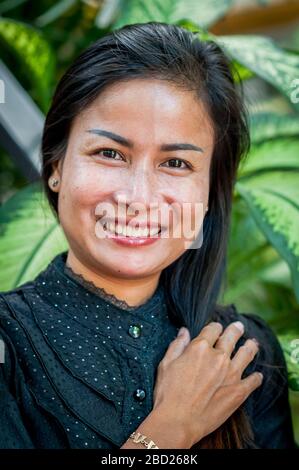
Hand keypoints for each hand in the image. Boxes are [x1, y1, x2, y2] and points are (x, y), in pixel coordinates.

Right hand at [152, 321, 261, 447]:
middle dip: (235, 330)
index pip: (212, 329)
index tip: (217, 328)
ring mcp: (231, 374)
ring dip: (250, 346)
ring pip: (246, 354)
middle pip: (231, 337)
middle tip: (239, 327)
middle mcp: (218, 357)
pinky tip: (258, 376)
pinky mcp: (239, 391)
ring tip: (253, 343)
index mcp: (199, 348)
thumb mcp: (166, 364)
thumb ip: (177, 345)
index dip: (215, 326)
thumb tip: (184, 331)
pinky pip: (253, 380)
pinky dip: (256, 377)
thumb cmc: (168, 393)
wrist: (177, 421)